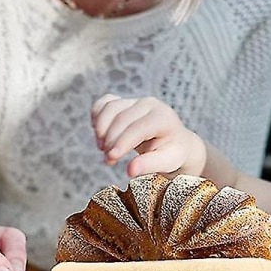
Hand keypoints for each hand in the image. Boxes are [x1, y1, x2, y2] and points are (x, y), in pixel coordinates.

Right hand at [91, 94, 206, 177]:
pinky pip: (105, 103)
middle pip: (121, 118)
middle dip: (111, 140)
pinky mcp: (125, 102)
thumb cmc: (171, 153)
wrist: (173, 142)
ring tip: (103, 149)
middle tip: (108, 160)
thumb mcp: (166, 162)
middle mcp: (150, 104)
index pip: (138, 128)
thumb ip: (149, 165)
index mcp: (163, 118)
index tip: (111, 158)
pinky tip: (98, 134)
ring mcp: (136, 100)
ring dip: (101, 129)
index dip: (122, 142)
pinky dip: (97, 116)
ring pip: (110, 108)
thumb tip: (130, 170)